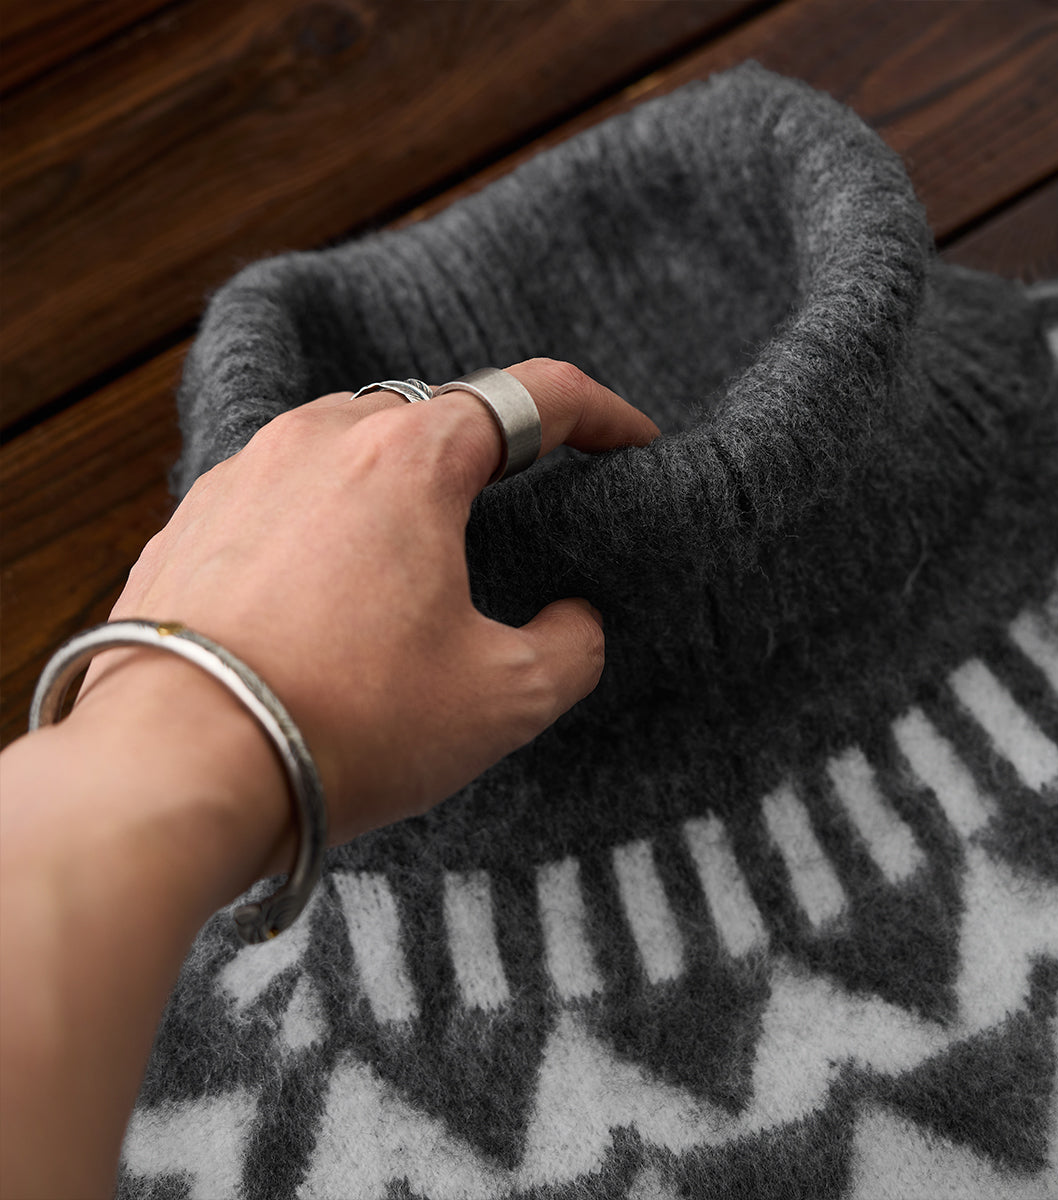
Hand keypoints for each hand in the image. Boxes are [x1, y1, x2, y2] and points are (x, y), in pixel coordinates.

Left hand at [74, 359, 658, 855]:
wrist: (175, 768)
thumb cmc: (347, 723)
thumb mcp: (503, 698)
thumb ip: (571, 646)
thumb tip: (575, 622)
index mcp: (411, 458)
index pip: (534, 395)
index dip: (601, 413)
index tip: (632, 442)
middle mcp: (321, 440)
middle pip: (436, 412)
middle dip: (495, 450)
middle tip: (526, 503)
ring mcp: (242, 474)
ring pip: (350, 445)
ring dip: (402, 481)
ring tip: (422, 553)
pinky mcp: (189, 523)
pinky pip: (281, 494)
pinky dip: (326, 521)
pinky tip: (330, 589)